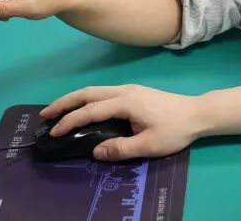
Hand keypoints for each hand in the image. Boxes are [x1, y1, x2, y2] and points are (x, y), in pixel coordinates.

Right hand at [40, 85, 206, 160]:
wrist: (197, 113)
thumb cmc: (174, 130)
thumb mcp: (149, 145)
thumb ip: (121, 149)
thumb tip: (95, 151)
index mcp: (125, 102)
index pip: (90, 111)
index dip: (70, 121)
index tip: (53, 132)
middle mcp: (124, 91)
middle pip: (87, 93)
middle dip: (64, 103)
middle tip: (44, 115)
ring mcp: (129, 89)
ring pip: (94, 90)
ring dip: (74, 99)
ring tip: (57, 111)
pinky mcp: (133, 92)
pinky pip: (102, 93)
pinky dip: (86, 99)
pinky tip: (82, 109)